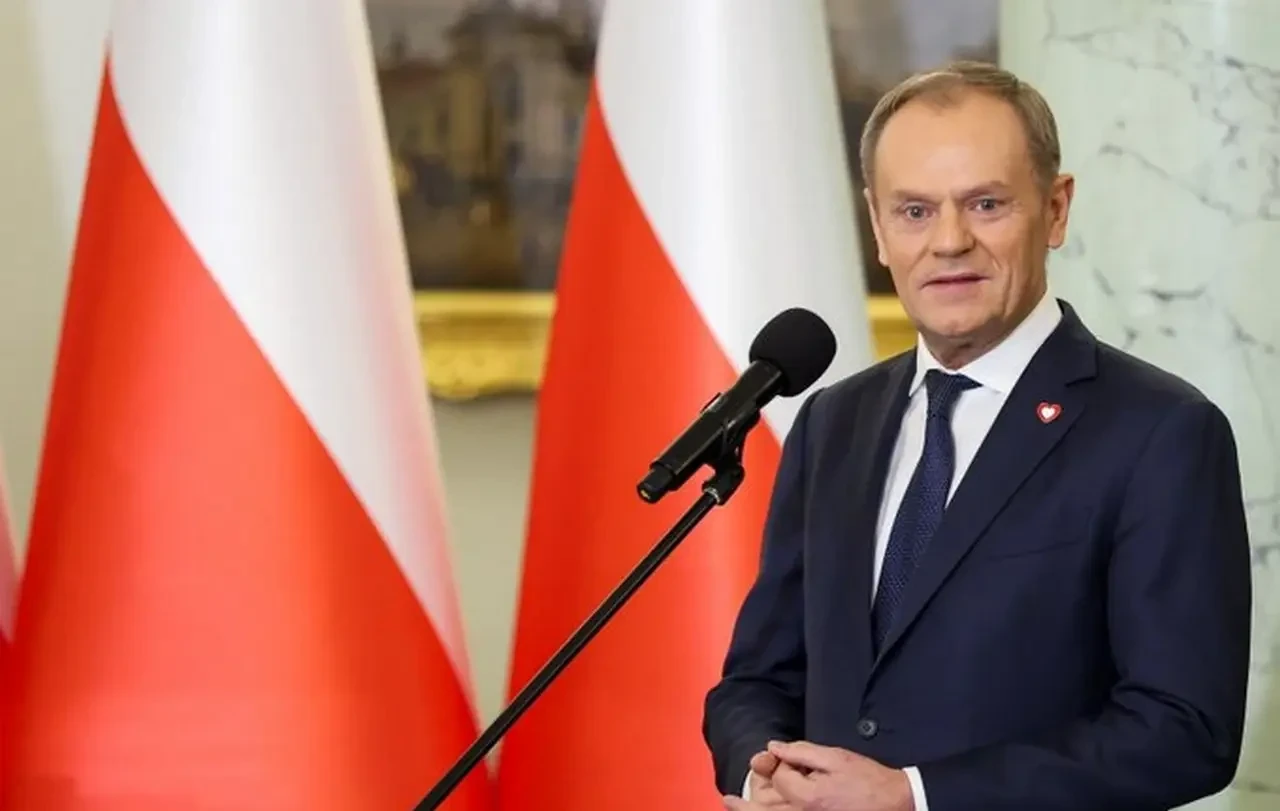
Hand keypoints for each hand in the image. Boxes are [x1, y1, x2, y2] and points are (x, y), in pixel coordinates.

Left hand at [728, 740, 912, 810]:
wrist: (895, 803)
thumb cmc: (867, 779)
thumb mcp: (835, 757)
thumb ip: (802, 752)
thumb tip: (775, 747)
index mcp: (808, 797)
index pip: (780, 778)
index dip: (782, 765)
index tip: (791, 759)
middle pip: (769, 809)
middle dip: (748, 804)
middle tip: (728, 800)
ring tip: (735, 807)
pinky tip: (767, 809)